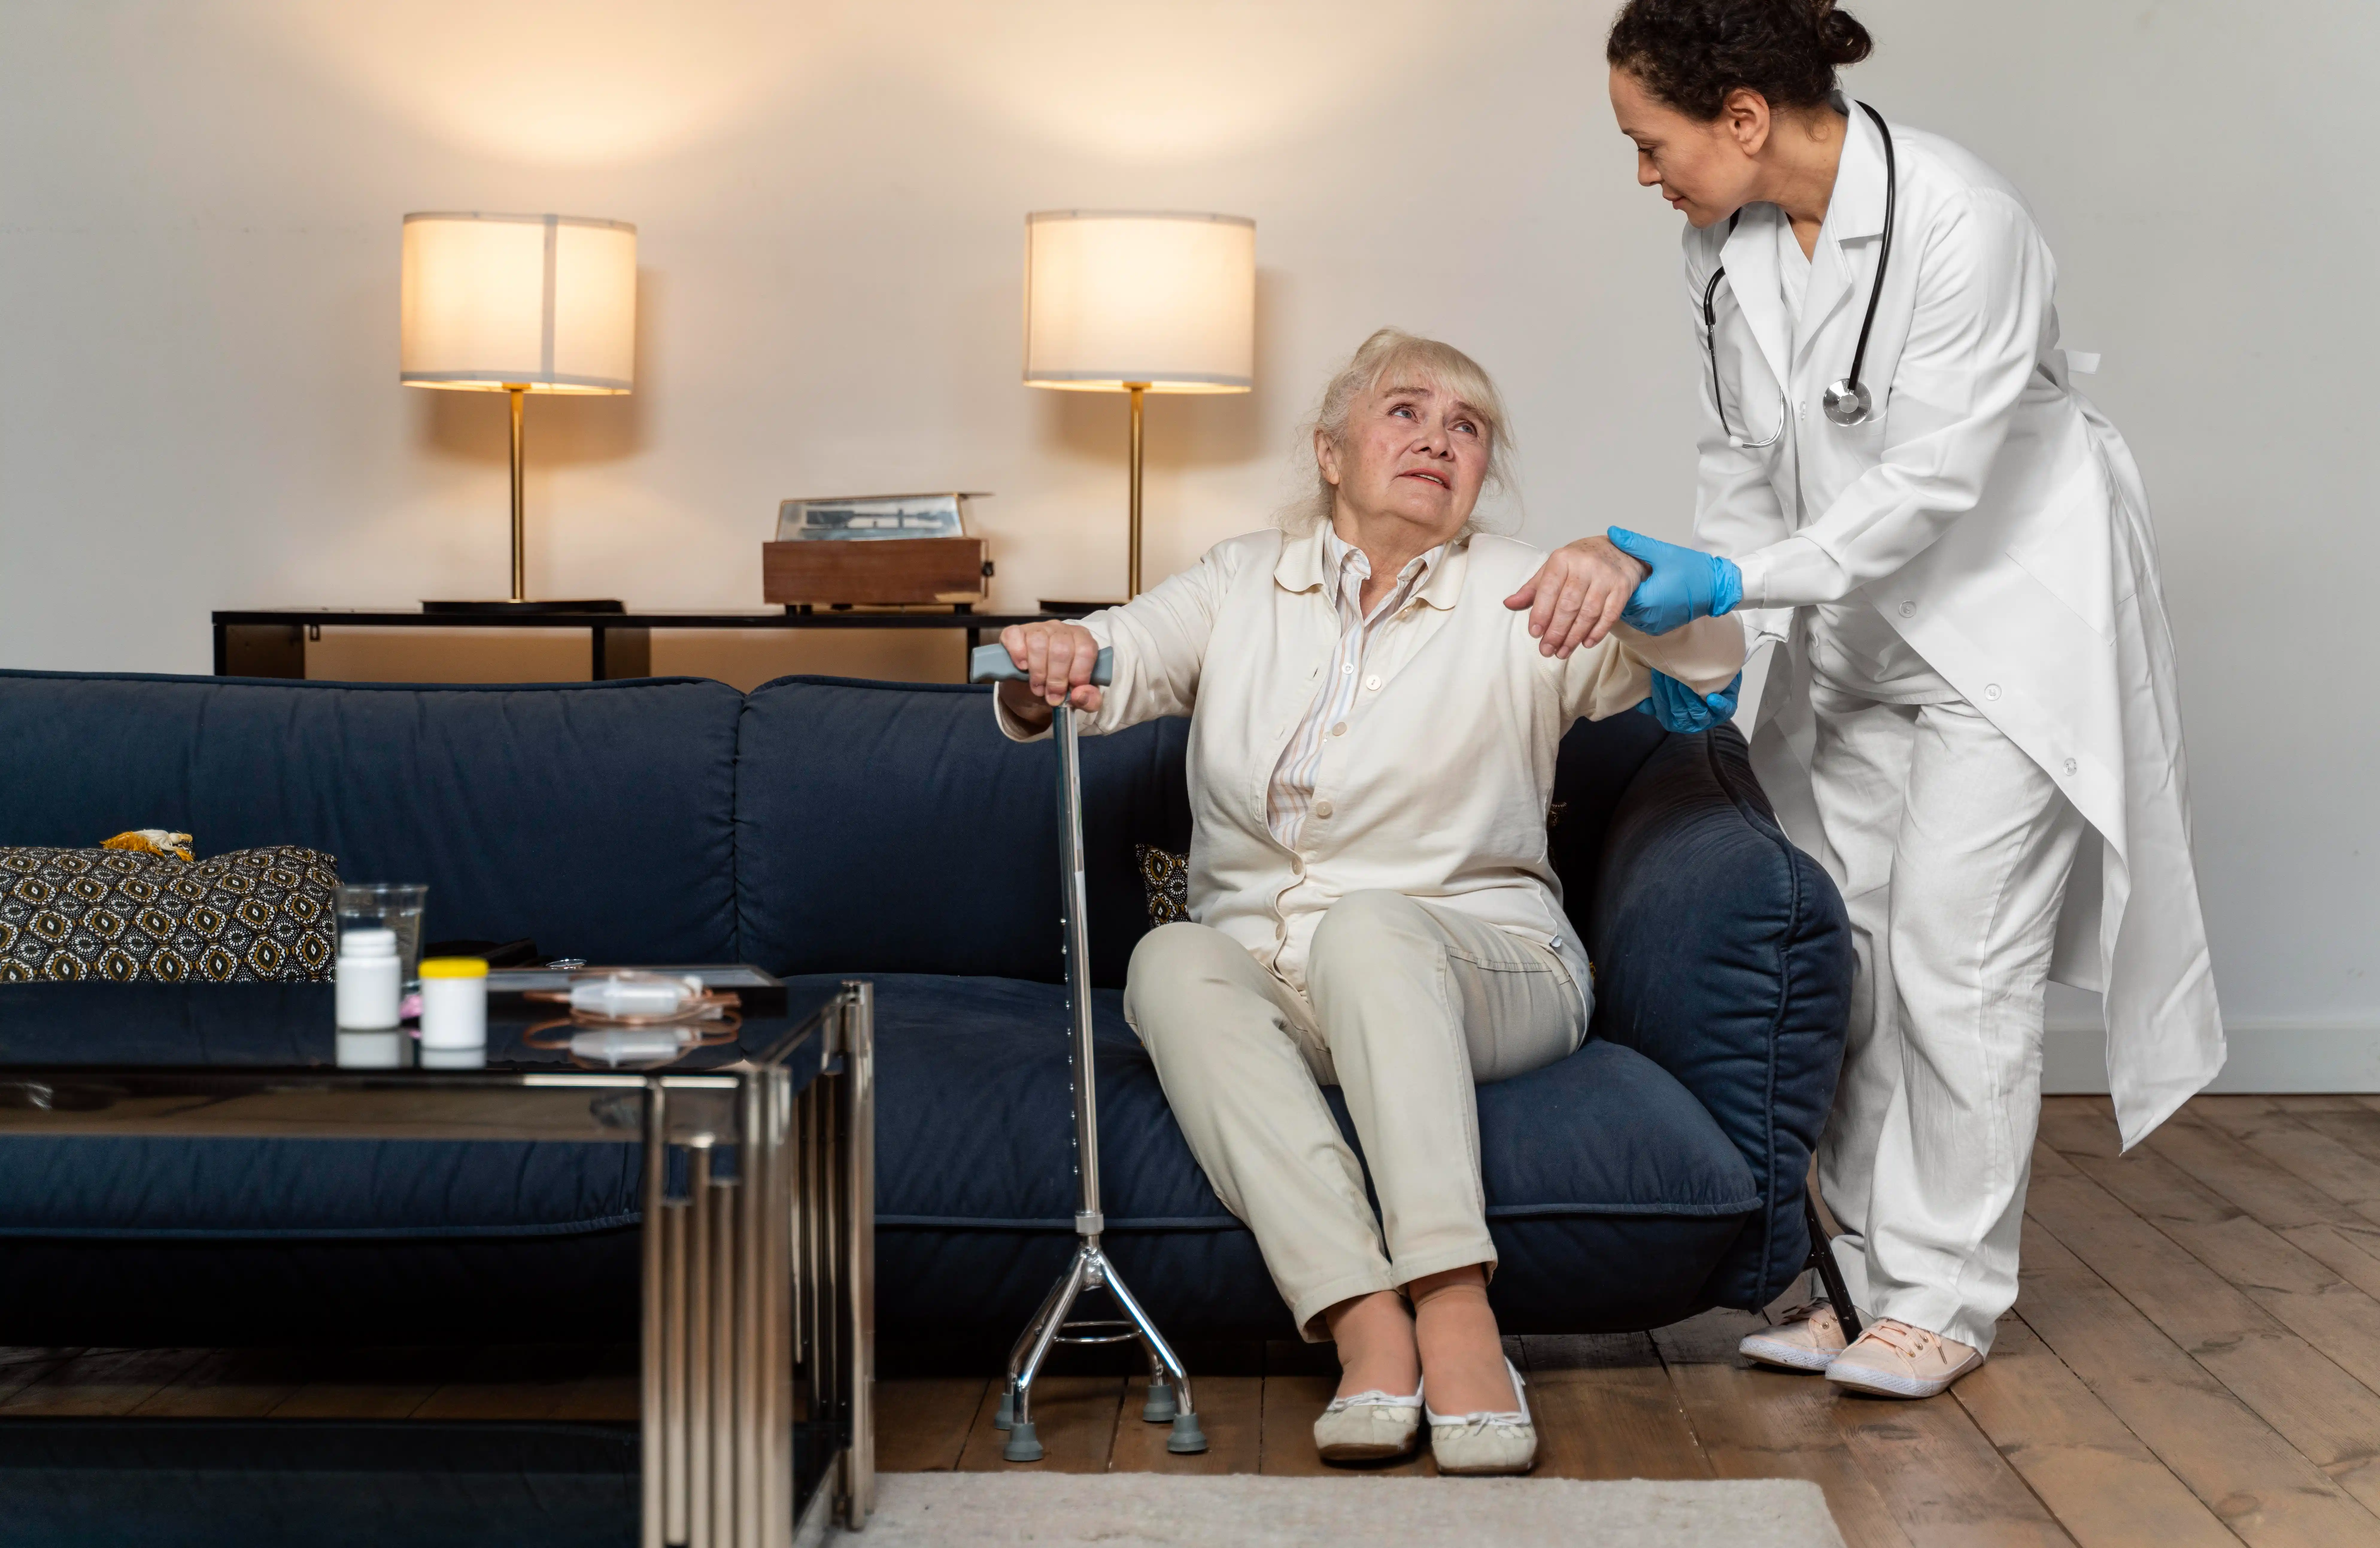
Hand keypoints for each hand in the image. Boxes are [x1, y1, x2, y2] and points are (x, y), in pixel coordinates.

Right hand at [996, 621, 1103, 725]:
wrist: (1033, 687)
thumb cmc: (1060, 686)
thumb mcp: (1079, 698)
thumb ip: (1089, 699)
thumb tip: (1081, 695)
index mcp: (1082, 640)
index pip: (1086, 650)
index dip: (1079, 673)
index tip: (1071, 690)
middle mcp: (1061, 630)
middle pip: (1061, 649)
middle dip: (1056, 678)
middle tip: (1052, 696)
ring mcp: (1038, 628)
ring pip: (1038, 643)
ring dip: (1038, 671)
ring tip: (1038, 688)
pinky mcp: (1016, 631)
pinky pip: (1015, 636)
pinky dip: (1018, 653)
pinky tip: (1022, 666)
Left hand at [1502, 536, 1648, 657]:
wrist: (1617, 550)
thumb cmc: (1579, 563)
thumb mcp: (1553, 569)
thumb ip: (1533, 588)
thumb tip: (1509, 603)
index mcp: (1563, 560)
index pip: (1549, 590)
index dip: (1541, 613)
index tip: (1535, 633)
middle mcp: (1585, 566)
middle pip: (1568, 605)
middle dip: (1556, 631)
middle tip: (1547, 650)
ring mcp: (1606, 577)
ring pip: (1588, 613)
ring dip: (1574, 637)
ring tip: (1563, 652)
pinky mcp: (1622, 587)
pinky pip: (1610, 615)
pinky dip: (1597, 632)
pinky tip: (1586, 644)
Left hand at [1607, 527, 1743, 635]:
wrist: (1717, 587)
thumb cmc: (1693, 570)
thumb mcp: (1662, 552)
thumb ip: (1634, 544)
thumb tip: (1613, 533)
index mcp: (1646, 601)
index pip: (1615, 594)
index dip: (1612, 580)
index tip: (1611, 569)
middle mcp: (1648, 618)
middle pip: (1620, 605)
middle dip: (1619, 591)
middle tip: (1619, 575)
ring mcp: (1654, 626)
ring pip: (1629, 614)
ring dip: (1629, 600)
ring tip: (1632, 584)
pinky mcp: (1659, 628)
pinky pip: (1640, 619)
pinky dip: (1639, 608)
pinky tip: (1644, 593)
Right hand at [1635, 670, 1742, 733]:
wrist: (1714, 671)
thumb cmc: (1687, 682)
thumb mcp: (1668, 689)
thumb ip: (1654, 698)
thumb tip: (1643, 704)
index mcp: (1675, 721)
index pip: (1664, 713)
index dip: (1660, 695)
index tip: (1657, 675)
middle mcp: (1692, 724)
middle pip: (1679, 712)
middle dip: (1672, 692)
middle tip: (1669, 672)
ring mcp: (1710, 718)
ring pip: (1697, 712)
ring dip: (1689, 695)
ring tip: (1684, 678)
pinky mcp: (1726, 710)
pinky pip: (1723, 711)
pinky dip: (1717, 705)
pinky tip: (1711, 697)